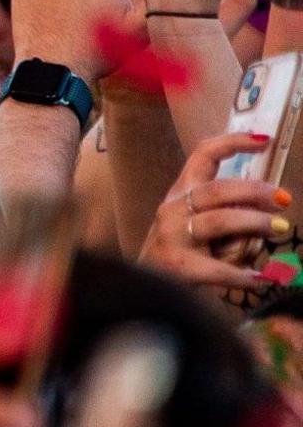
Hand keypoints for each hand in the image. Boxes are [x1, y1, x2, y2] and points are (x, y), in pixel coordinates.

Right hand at [136, 133, 291, 295]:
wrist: (144, 287)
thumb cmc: (182, 251)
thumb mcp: (200, 224)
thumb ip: (229, 212)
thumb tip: (268, 209)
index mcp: (181, 192)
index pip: (202, 156)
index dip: (232, 143)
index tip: (263, 139)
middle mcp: (173, 208)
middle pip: (216, 190)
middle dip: (253, 190)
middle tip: (283, 198)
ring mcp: (173, 236)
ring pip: (218, 221)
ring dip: (254, 222)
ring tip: (281, 228)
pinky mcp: (178, 266)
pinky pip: (218, 268)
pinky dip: (244, 274)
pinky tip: (261, 279)